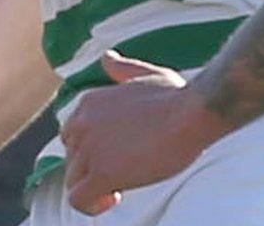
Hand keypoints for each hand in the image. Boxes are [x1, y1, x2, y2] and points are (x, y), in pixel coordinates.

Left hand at [59, 51, 231, 214]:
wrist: (191, 113)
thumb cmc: (176, 96)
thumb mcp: (145, 74)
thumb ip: (122, 70)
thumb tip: (107, 57)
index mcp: (89, 103)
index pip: (72, 135)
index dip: (92, 149)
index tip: (117, 154)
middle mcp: (83, 124)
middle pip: (72, 158)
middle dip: (93, 168)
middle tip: (124, 171)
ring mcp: (90, 149)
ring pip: (74, 180)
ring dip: (94, 188)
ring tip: (121, 187)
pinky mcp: (102, 173)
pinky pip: (78, 199)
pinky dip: (91, 205)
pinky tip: (114, 198)